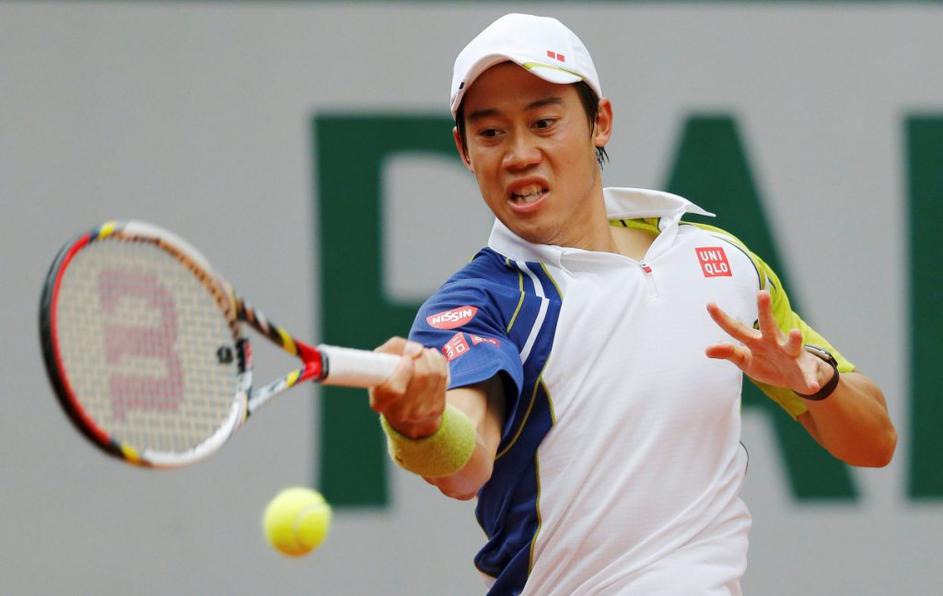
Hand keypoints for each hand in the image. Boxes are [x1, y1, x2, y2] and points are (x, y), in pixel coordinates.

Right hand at [369, 337, 448, 437]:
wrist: (404, 409)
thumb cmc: (388, 378)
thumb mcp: (380, 361)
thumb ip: (393, 348)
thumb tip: (417, 350)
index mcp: (379, 403)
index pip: (394, 389)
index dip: (403, 369)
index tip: (406, 359)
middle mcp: (400, 413)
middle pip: (421, 376)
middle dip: (421, 357)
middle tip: (416, 352)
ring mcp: (421, 413)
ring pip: (434, 374)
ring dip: (430, 357)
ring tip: (423, 354)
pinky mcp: (437, 408)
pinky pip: (443, 377)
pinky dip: (439, 363)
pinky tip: (431, 360)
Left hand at [705, 291, 828, 394]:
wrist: (797, 379)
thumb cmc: (768, 364)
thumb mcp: (746, 360)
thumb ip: (729, 352)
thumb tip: (707, 349)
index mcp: (757, 341)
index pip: (737, 329)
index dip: (722, 319)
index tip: (709, 304)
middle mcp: (774, 342)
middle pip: (769, 325)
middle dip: (765, 310)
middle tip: (762, 293)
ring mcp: (792, 354)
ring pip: (793, 345)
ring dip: (795, 340)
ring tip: (796, 333)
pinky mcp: (806, 370)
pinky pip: (809, 375)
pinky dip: (811, 380)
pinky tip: (812, 385)